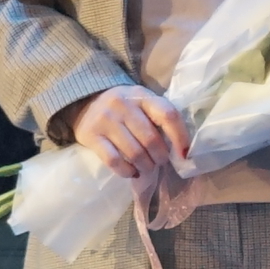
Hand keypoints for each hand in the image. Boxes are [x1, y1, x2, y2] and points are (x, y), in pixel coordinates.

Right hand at [59, 84, 190, 178]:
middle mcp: (123, 105)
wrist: (85, 101)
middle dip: (160, 157)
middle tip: (160, 161)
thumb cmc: (123, 107)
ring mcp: (105, 120)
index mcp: (142, 95)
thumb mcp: (141, 103)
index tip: (184, 154)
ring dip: (145, 166)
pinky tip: (131, 172)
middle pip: (151, 139)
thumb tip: (181, 150)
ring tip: (146, 167)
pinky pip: (114, 160)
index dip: (180, 137)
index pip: (168, 115)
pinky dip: (126, 171)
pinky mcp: (91, 136)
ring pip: (134, 153)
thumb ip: (158, 119)